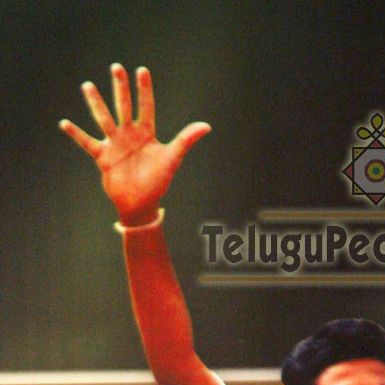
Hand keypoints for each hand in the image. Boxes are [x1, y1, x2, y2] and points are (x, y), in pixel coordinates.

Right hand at [60, 64, 210, 224]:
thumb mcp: (172, 158)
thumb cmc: (158, 182)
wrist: (142, 204)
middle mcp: (129, 135)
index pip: (146, 106)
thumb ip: (186, 140)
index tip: (142, 70)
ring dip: (96, 103)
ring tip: (88, 85)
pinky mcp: (103, 157)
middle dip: (121, 88)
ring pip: (104, 119)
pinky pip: (87, 143)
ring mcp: (115, 144)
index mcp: (146, 134)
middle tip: (116, 67)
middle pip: (124, 106)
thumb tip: (207, 126)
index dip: (144, 89)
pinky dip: (76, 134)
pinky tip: (64, 123)